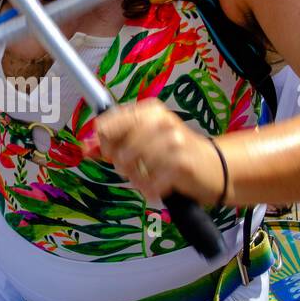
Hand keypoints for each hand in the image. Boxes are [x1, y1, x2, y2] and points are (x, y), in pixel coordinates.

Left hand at [94, 98, 226, 205]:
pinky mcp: (179, 165)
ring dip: (137, 179)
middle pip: (116, 150)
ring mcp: (171, 142)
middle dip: (123, 165)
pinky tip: (160, 185)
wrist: (215, 167)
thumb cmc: (177, 153)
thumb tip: (84, 147)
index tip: (114, 152)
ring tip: (151, 176)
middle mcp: (160, 121)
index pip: (106, 125)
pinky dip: (150, 189)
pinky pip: (147, 183)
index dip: (105, 145)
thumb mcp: (145, 140)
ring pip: (129, 167)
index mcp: (149, 110)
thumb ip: (113, 142)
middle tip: (140, 167)